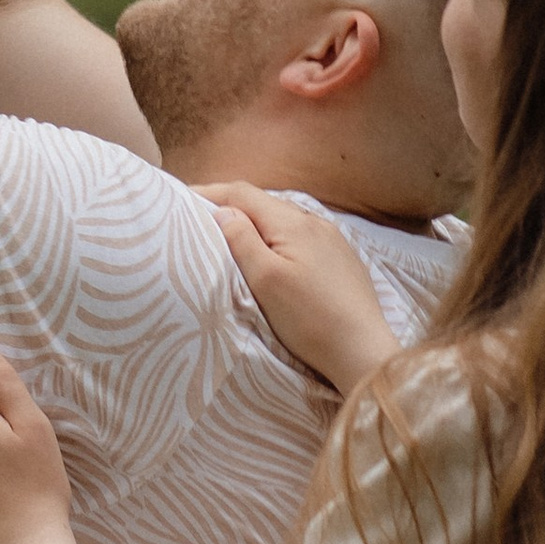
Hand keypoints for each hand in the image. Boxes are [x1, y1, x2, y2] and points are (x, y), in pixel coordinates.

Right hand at [198, 182, 402, 392]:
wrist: (364, 351)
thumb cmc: (310, 320)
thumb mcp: (265, 280)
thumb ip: (241, 240)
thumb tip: (223, 211)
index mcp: (293, 222)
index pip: (242, 193)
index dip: (210, 192)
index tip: (181, 198)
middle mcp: (315, 222)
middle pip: (263, 203)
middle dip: (231, 206)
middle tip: (200, 218)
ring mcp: (333, 241)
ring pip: (283, 221)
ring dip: (255, 223)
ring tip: (231, 236)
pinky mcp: (342, 261)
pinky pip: (301, 238)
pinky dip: (277, 239)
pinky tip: (273, 255)